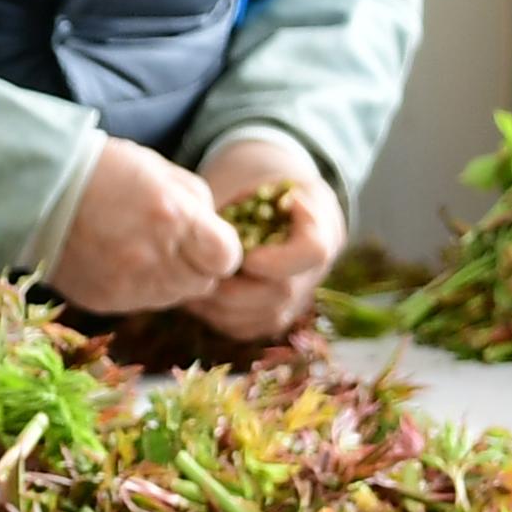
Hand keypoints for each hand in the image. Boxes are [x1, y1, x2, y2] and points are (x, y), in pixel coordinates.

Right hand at [48, 137, 243, 312]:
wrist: (39, 191)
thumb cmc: (107, 171)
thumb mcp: (162, 171)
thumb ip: (197, 204)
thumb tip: (215, 233)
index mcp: (174, 218)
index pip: (226, 258)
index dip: (222, 249)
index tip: (210, 239)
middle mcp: (154, 259)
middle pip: (203, 283)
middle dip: (196, 264)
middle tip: (171, 241)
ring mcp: (129, 286)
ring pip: (174, 297)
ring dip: (170, 278)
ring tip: (142, 247)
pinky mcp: (107, 302)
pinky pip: (142, 303)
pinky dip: (140, 286)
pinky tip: (119, 259)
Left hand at [182, 131, 342, 341]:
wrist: (276, 207)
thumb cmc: (258, 188)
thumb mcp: (254, 183)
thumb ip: (238, 206)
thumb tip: (203, 230)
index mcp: (322, 225)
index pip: (313, 252)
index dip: (276, 259)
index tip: (244, 254)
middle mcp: (317, 268)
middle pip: (283, 292)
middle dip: (234, 285)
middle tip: (198, 272)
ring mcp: (301, 296)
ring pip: (265, 316)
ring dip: (222, 305)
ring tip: (190, 285)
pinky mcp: (278, 315)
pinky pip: (251, 328)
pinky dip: (220, 317)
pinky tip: (197, 298)